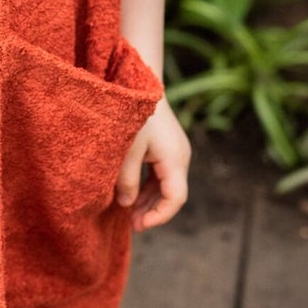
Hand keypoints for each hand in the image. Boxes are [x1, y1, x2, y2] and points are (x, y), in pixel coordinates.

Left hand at [115, 96, 189, 231]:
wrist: (140, 82)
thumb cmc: (133, 114)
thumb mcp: (126, 149)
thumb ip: (127, 180)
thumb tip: (127, 204)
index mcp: (175, 159)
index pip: (175, 198)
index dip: (160, 216)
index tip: (140, 225)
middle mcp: (181, 157)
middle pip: (172, 194)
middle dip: (153, 211)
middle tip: (131, 224)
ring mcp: (175, 151)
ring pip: (166, 185)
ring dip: (149, 201)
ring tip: (129, 214)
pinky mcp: (167, 147)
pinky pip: (161, 174)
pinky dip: (148, 187)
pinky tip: (132, 195)